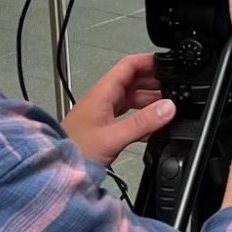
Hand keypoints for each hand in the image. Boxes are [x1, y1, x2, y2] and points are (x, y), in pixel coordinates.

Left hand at [65, 53, 175, 167]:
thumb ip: (142, 122)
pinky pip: (130, 116)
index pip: (128, 65)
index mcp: (102, 94)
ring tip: (170, 107)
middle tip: (176, 88)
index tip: (169, 64)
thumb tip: (168, 107)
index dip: (149, 61)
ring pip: (132, 99)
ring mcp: (104, 113)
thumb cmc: (73, 151)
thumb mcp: (112, 137)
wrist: (56, 169)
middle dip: (155, 82)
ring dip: (151, 101)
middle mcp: (103, 100)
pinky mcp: (106, 128)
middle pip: (133, 81)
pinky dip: (144, 119)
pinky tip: (155, 129)